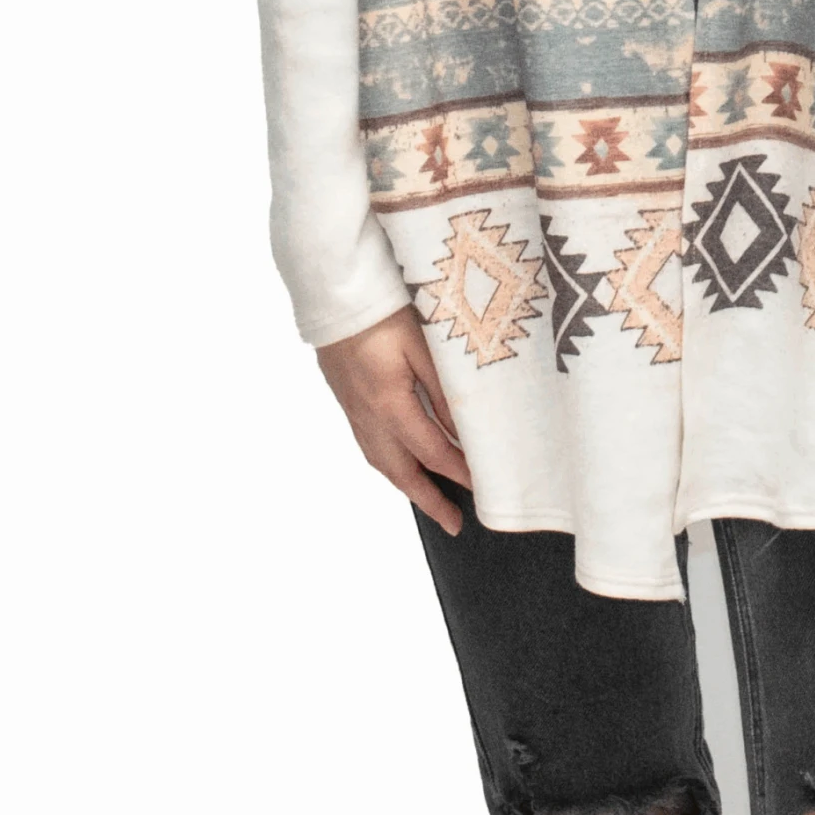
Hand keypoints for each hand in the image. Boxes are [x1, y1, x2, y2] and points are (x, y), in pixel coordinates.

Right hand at [316, 306, 473, 534]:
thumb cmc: (382, 308)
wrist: (333, 290)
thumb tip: (462, 430)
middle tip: (453, 524)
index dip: (458, 473)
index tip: (482, 489)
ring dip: (406, 484)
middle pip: (400, 471)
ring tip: (428, 499)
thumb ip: (443, 389)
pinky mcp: (345, 397)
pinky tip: (399, 459)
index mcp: (389, 404)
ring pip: (380, 460)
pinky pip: (369, 443)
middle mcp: (367, 415)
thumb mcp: (423, 344)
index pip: (432, 451)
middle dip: (428, 500)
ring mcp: (352, 408)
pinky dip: (388, 462)